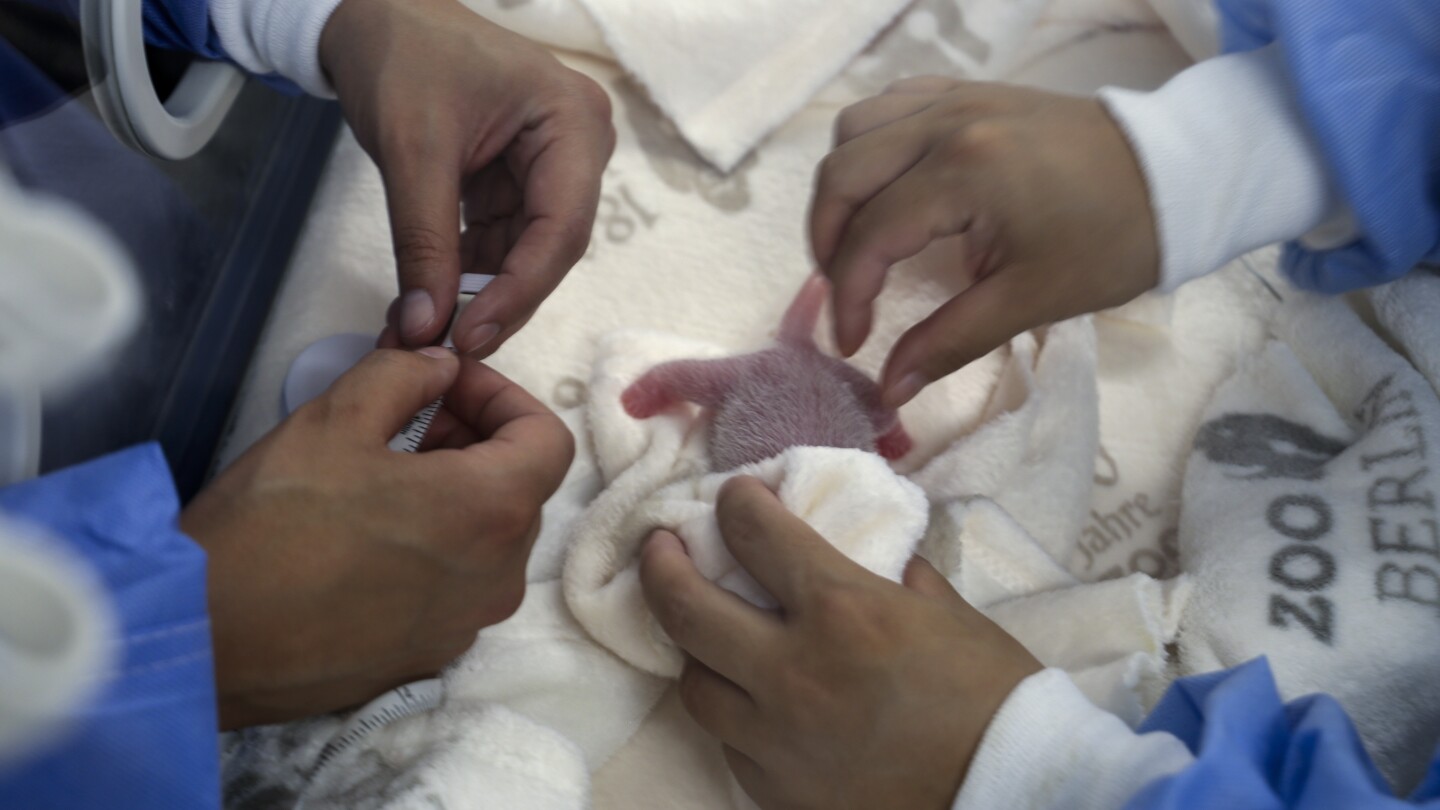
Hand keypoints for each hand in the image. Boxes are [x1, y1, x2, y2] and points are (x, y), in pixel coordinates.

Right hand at [181, 349, 573, 728]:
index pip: (548, 439)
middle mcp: (499, 576)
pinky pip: (456, 586)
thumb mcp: (334, 419)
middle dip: (475, 442)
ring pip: (489, 540)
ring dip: (454, 494)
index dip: (503, 398)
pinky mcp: (430, 656)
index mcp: (491, 511)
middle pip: (520, 489)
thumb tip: (441, 369)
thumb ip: (404, 376)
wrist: (202, 640)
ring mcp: (467, 623)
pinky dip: (434, 548)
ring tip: (381, 475)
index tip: (448, 386)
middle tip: (407, 420)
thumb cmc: (270, 525)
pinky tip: (367, 537)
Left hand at [320, 0, 614, 354]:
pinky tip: (430, 303)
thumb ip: (424, 243)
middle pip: (549, 247)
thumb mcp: (412, 151)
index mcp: (572, 123)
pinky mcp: (519, 180)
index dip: (518, 291)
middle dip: (497, 299)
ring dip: (477, 294)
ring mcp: (551, 165)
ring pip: (524, 253)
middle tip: (448, 348)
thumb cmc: (402, 55)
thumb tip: (425, 328)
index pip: (561, 229)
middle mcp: (577, 146)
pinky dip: (465, 272)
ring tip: (428, 333)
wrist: (374, 15)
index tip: (471, 336)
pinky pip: (501, 240)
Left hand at [640, 477, 1041, 809]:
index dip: (736, 504)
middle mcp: (791, 670)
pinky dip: (735, 716)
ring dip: (692, 649)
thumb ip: (895, 576)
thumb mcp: (949, 612)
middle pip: (685, 607)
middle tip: (659, 546)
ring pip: (692, 684)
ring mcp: (776, 738)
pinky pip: (730, 744)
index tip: (735, 497)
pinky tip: (752, 703)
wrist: (1010, 790)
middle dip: (661, 564)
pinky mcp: (776, 790)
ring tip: (702, 632)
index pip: (753, 534)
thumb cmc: (993, 695)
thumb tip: (873, 558)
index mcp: (841, 608)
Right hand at [810, 77, 1157, 407]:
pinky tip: (889, 187)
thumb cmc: (1111, 242)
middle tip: (846, 295)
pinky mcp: (969, 91)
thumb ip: (948, 341)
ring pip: (855, 131)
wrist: (1176, 175)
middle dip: (827, 243)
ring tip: (859, 240)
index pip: (870, 236)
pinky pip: (891, 105)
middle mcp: (946, 123)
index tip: (854, 344)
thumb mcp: (1030, 300)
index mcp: (964, 173)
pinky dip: (872, 146)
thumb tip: (888, 390)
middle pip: (842, 175)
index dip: (848, 297)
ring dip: (843, 189)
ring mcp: (955, 98)